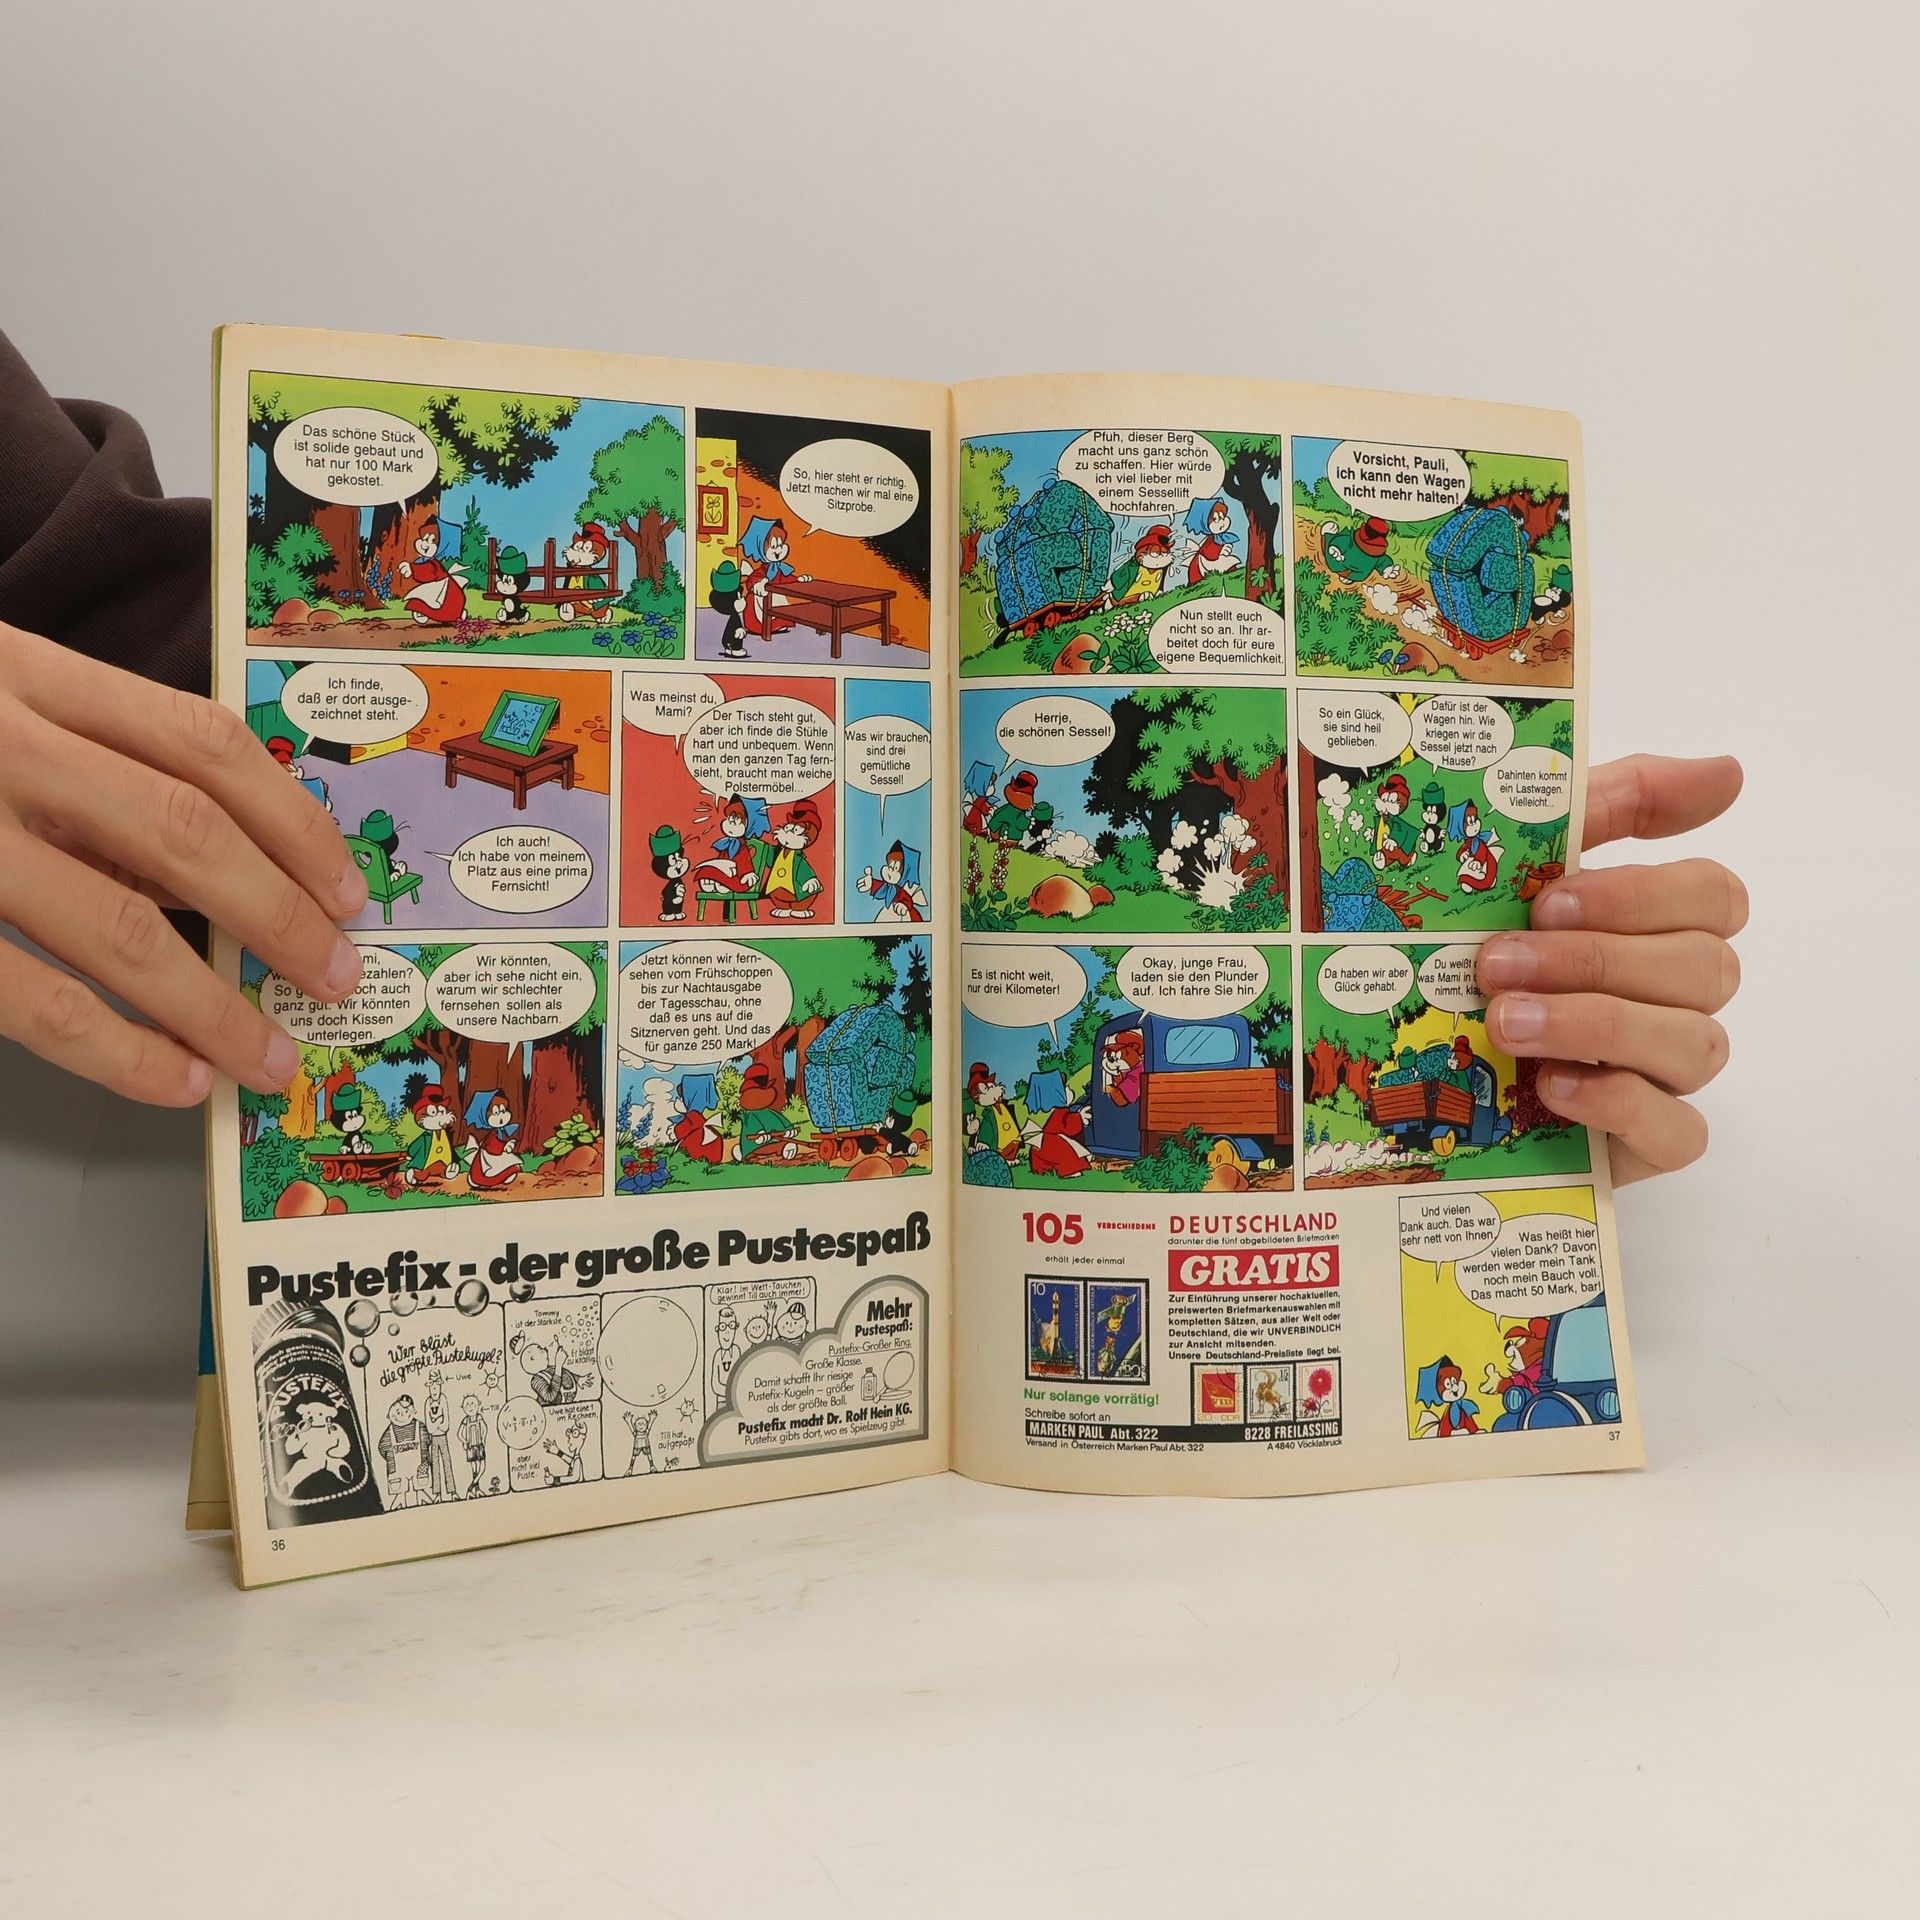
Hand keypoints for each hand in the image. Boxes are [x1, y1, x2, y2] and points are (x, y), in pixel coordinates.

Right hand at [0, 624, 367, 1104]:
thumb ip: (85, 753)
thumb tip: (215, 863)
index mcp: (25, 673)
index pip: (201, 741)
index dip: (292, 820)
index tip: (345, 886)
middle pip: (182, 830)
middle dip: (278, 915)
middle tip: (334, 974)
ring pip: (112, 922)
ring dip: (210, 1003)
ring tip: (267, 1056)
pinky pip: (27, 995)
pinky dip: (113, 1047)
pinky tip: (169, 1076)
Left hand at [1477, 754, 1743, 1185]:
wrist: (1413, 1064)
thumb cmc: (1480, 949)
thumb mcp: (1524, 861)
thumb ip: (1615, 805)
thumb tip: (1727, 770)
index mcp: (1661, 927)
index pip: (1714, 896)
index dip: (1641, 895)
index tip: (1549, 896)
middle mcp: (1678, 998)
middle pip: (1703, 969)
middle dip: (1594, 960)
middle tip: (1497, 961)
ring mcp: (1667, 1073)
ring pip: (1693, 1045)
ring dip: (1594, 1025)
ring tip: (1504, 1021)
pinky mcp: (1646, 1143)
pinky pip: (1677, 1132)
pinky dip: (1617, 1105)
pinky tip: (1551, 1085)